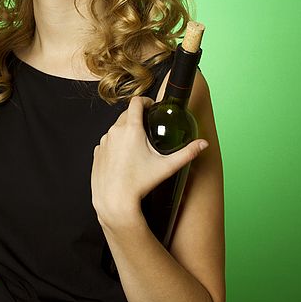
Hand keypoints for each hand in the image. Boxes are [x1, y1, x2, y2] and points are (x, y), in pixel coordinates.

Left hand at [91, 96, 207, 225]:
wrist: (115, 200)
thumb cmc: (139, 184)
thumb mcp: (167, 166)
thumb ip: (187, 153)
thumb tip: (203, 144)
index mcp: (131, 129)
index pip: (136, 102)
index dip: (145, 101)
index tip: (151, 106)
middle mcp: (115, 132)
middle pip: (126, 114)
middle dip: (137, 117)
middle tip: (148, 127)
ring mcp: (104, 142)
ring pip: (116, 129)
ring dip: (125, 131)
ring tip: (136, 145)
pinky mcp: (97, 152)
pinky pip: (108, 142)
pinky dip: (116, 145)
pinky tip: (124, 157)